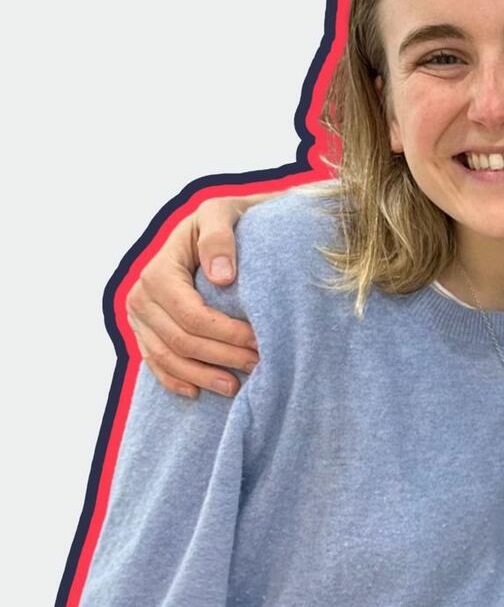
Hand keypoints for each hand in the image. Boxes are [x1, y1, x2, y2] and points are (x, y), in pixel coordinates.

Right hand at [126, 194, 269, 397]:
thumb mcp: (222, 214)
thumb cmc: (222, 219)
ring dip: (202, 376)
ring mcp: (139, 317)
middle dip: (222, 357)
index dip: (226, 334)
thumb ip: (219, 238)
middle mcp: (141, 296)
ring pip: (168, 358)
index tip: (260, 341)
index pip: (192, 316)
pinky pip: (155, 362)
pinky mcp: (144, 330)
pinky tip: (197, 392)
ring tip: (236, 387)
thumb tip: (221, 277)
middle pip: (181, 341)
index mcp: (158, 272)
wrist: (213, 224)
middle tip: (259, 365)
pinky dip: (176, 380)